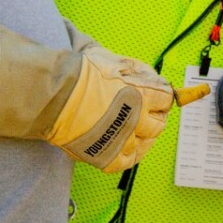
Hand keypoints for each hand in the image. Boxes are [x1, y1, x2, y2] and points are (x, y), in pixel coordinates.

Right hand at [67, 41, 174, 171]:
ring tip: (134, 127)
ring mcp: (124, 140)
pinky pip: (128, 161)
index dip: (161, 96)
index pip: (167, 99)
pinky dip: (129, 153)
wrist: (56, 95)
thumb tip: (150, 76)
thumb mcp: (115, 61)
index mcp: (144, 94)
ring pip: (147, 142)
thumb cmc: (81, 74)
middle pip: (159, 123)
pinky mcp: (108, 157)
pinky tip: (124, 145)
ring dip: (144, 135)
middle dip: (155, 115)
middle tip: (145, 112)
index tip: (157, 96)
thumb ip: (136, 70)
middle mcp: (138, 119)